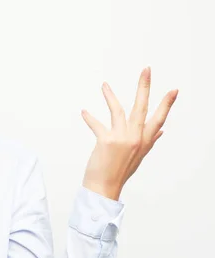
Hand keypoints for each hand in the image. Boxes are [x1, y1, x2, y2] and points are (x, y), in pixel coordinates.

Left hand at [81, 67, 177, 200]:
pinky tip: (84, 112)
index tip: (173, 90)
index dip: (166, 104)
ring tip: (104, 85)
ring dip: (110, 96)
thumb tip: (161, 131)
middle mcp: (136, 138)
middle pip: (142, 108)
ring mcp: (122, 139)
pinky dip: (90, 118)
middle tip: (146, 70)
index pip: (159, 119)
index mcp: (144, 141)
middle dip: (144, 87)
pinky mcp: (107, 141)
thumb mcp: (138, 156)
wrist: (105, 187)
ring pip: (119, 111)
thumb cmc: (119, 171)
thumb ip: (149, 141)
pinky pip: (97, 125)